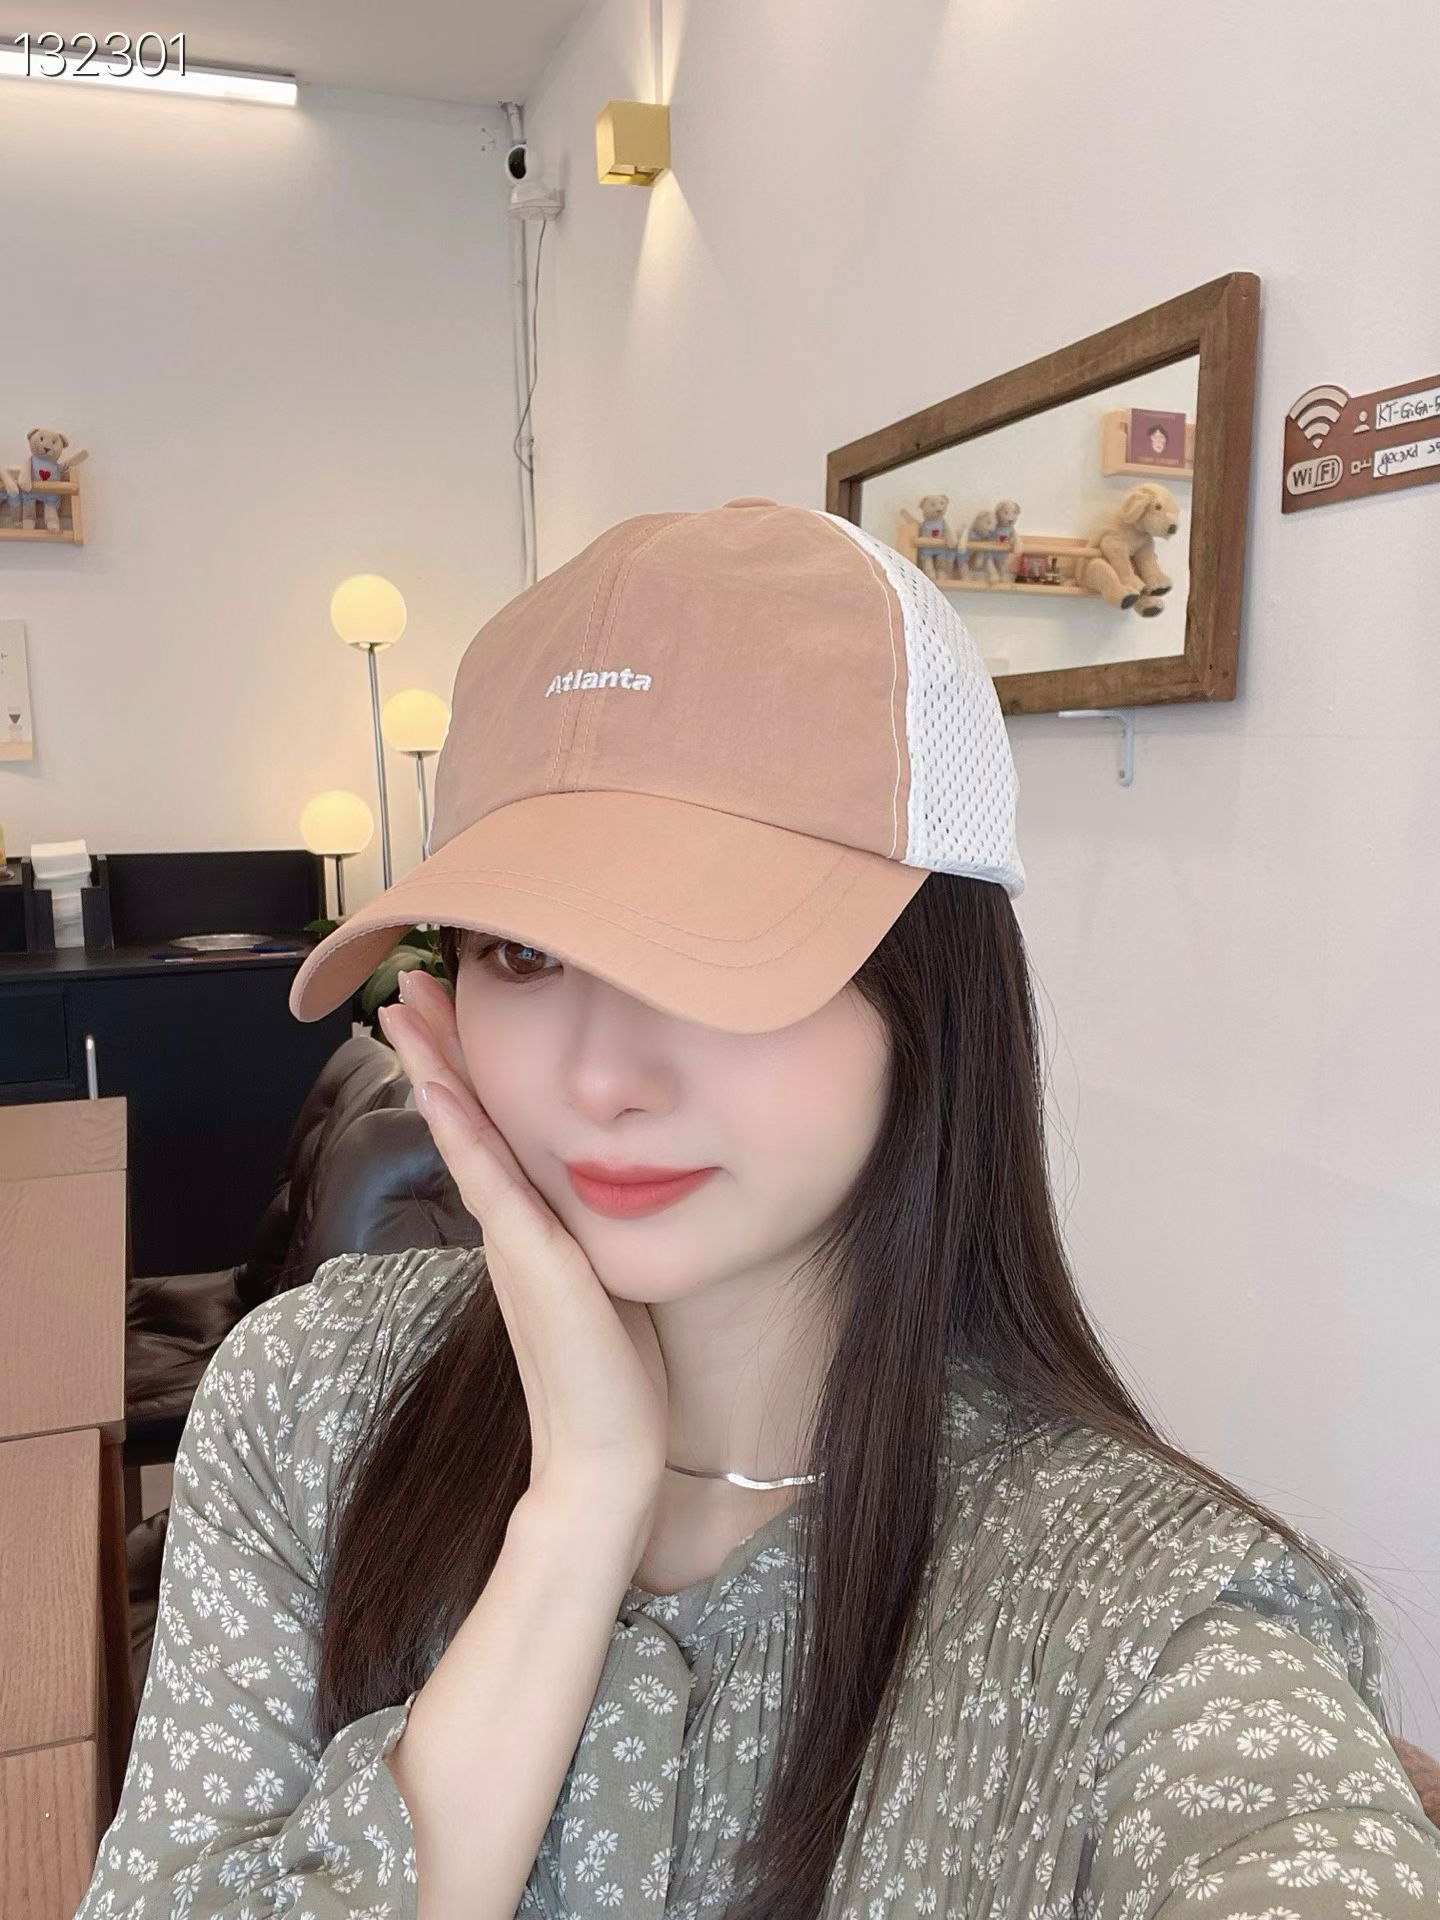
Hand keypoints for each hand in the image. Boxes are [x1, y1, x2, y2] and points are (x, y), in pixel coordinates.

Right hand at [376, 968, 668, 1517]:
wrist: (605, 1453)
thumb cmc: (615, 1372)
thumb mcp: (606, 1277)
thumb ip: (594, 1230)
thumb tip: (616, 1185)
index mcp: (527, 1222)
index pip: (489, 1127)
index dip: (463, 1068)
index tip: (442, 1011)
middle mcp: (508, 1222)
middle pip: (463, 1116)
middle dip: (435, 1048)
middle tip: (401, 985)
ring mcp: (512, 1238)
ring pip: (465, 1135)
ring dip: (434, 1068)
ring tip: (402, 1008)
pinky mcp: (532, 1258)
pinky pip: (489, 1179)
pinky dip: (461, 1130)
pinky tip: (436, 1086)